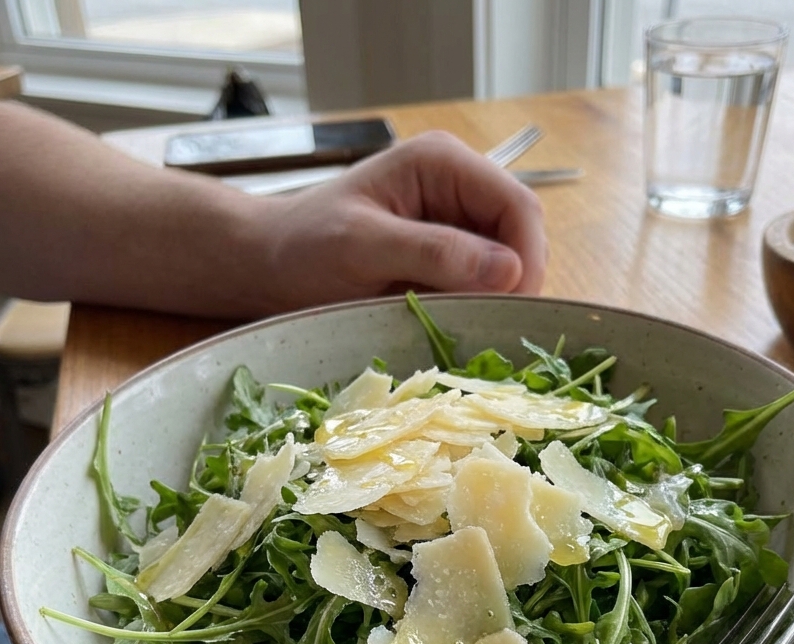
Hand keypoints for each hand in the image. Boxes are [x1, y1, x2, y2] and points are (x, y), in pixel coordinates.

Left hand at [256, 131, 547, 312]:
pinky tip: (454, 326)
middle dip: (514, 284)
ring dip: (496, 300)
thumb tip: (508, 271)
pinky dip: (477, 309)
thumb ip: (433, 252)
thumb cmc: (302, 247)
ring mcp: (454, 223)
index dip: (526, 259)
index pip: (518, 206)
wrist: (267, 265)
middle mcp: (457, 186)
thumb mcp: (362, 247)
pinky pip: (482, 285)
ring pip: (507, 265)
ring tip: (467, 330)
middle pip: (520, 236)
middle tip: (490, 329)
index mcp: (442, 163)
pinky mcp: (445, 258)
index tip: (511, 308)